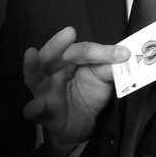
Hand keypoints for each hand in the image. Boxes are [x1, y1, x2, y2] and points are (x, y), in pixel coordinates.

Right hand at [22, 26, 129, 151]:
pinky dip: (34, 109)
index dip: (101, 52)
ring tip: (31, 54)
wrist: (83, 124)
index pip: (82, 51)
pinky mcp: (45, 115)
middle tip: (69, 32)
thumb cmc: (88, 94)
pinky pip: (36, 111)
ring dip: (32, 67)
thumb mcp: (103, 78)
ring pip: (35, 78)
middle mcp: (53, 73)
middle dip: (57, 44)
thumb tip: (124, 56)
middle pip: (50, 56)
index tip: (122, 54)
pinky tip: (34, 107)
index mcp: (67, 60)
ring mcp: (46, 93)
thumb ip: (111, 67)